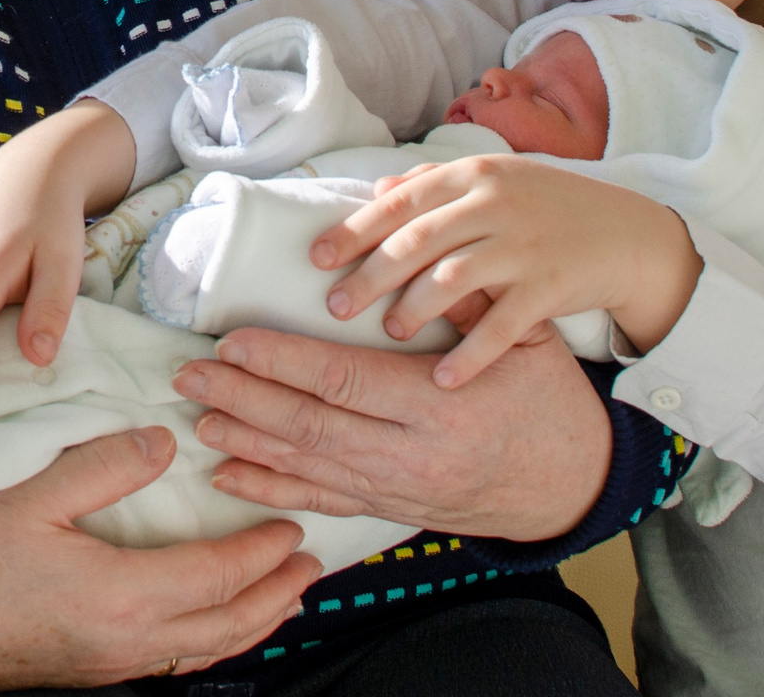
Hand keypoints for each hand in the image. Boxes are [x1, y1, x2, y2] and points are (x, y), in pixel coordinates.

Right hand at [0, 428, 321, 691]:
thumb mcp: (29, 495)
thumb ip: (100, 465)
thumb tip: (161, 443)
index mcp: (125, 595)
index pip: (219, 575)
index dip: (262, 552)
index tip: (292, 527)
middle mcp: (133, 639)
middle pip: (231, 624)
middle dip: (279, 595)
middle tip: (312, 565)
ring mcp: (117, 662)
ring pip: (210, 649)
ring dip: (257, 623)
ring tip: (287, 598)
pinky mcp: (100, 669)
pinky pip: (181, 659)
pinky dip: (218, 641)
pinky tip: (217, 626)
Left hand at [174, 327, 609, 541]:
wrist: (573, 487)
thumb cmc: (549, 404)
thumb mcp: (528, 343)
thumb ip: (472, 302)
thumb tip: (421, 255)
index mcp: (439, 408)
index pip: (345, 381)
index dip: (283, 362)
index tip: (234, 340)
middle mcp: (411, 455)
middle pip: (310, 426)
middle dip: (243, 398)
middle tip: (189, 372)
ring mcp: (397, 489)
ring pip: (307, 466)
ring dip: (246, 441)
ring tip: (198, 414)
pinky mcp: (389, 509)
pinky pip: (321, 501)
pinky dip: (271, 489)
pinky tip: (228, 475)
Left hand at [310, 155, 704, 385]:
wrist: (626, 232)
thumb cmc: (545, 209)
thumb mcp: (492, 183)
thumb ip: (435, 187)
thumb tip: (378, 190)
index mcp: (471, 176)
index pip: (400, 202)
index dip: (354, 230)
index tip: (315, 258)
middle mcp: (493, 205)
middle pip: (416, 240)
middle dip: (370, 275)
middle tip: (334, 305)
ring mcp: (523, 245)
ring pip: (452, 278)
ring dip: (413, 308)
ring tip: (387, 333)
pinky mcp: (550, 287)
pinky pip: (502, 325)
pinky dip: (470, 353)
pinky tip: (442, 379)